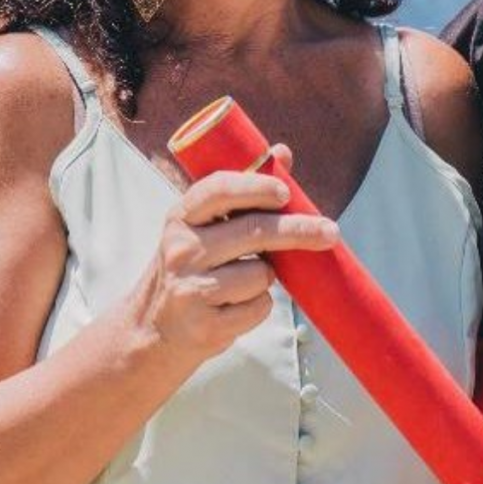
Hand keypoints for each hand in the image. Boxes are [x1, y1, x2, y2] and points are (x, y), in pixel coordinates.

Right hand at [136, 145, 337, 363]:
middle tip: (331, 232)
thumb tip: (283, 153)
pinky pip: (259, 308)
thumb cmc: (192, 269)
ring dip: (266, 278)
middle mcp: (180, 250)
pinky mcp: (204, 325)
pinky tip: (235, 308)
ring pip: (260, 275)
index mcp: (180, 217)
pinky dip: (259, 307)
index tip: (286, 193)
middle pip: (254, 231)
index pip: (219, 189)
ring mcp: (190, 289)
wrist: (152, 331)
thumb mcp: (204, 228)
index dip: (256, 187)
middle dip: (299, 230)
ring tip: (241, 283)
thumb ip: (243, 193)